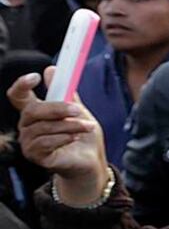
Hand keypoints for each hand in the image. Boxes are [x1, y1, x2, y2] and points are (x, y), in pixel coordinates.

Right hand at [11, 68, 108, 203]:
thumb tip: (52, 69)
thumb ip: (66, 92)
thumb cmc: (82, 134)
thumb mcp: (77, 109)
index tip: (35, 77)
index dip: (22, 85)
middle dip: (57, 108)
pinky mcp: (35, 155)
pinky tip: (75, 138)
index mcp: (35, 111)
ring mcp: (28, 141)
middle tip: (77, 110)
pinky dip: (64, 138)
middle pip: (32, 110)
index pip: (18, 96)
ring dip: (69, 126)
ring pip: (44, 127)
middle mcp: (27, 126)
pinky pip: (46, 143)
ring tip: (86, 127)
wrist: (90, 159)